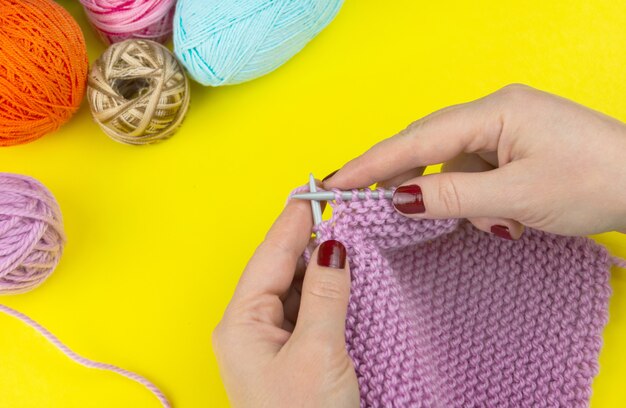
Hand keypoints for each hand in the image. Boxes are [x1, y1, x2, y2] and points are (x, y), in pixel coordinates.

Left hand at [212, 199, 358, 407]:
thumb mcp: (318, 351)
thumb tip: (332, 245)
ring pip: (296, 286)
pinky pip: (308, 308)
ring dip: (322, 263)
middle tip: (343, 209)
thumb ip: (324, 292)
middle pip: (281, 267)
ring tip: (350, 236)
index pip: (270, 255)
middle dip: (310, 238)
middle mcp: (250, 327)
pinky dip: (327, 290)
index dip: (294, 219)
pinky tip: (346, 277)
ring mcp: (271, 341)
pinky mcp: (293, 353)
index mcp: (241, 322)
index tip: (317, 189)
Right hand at [324, 84, 625, 237]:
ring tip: (492, 222)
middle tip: (373, 208)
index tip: (335, 182)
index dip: (371, 162)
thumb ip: (452, 195)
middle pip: (427, 145)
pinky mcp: (514, 149)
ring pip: (452, 165)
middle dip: (407, 181)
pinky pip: (476, 175)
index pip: (415, 138)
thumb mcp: (517, 195)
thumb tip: (400, 198)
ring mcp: (505, 130)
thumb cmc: (597, 180)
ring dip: (457, 200)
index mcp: (493, 111)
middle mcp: (494, 113)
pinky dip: (478, 201)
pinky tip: (504, 219)